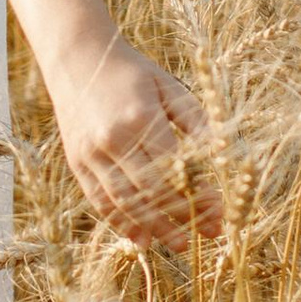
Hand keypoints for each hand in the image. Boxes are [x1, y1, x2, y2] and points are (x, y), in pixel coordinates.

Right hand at [53, 38, 220, 252]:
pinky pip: (99, 201)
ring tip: (181, 244)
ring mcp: (90, 154)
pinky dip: (121, 223)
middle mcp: (112, 140)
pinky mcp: (76, 162)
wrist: (77, 57)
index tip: (220, 209)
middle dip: (183, 217)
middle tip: (210, 232)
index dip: (198, 194)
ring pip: (125, 203)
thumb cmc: (132, 72)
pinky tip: (142, 240)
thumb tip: (224, 152)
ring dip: (155, 228)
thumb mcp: (168, 86)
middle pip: (151, 192)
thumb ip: (195, 119)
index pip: (173, 169)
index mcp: (139, 118)